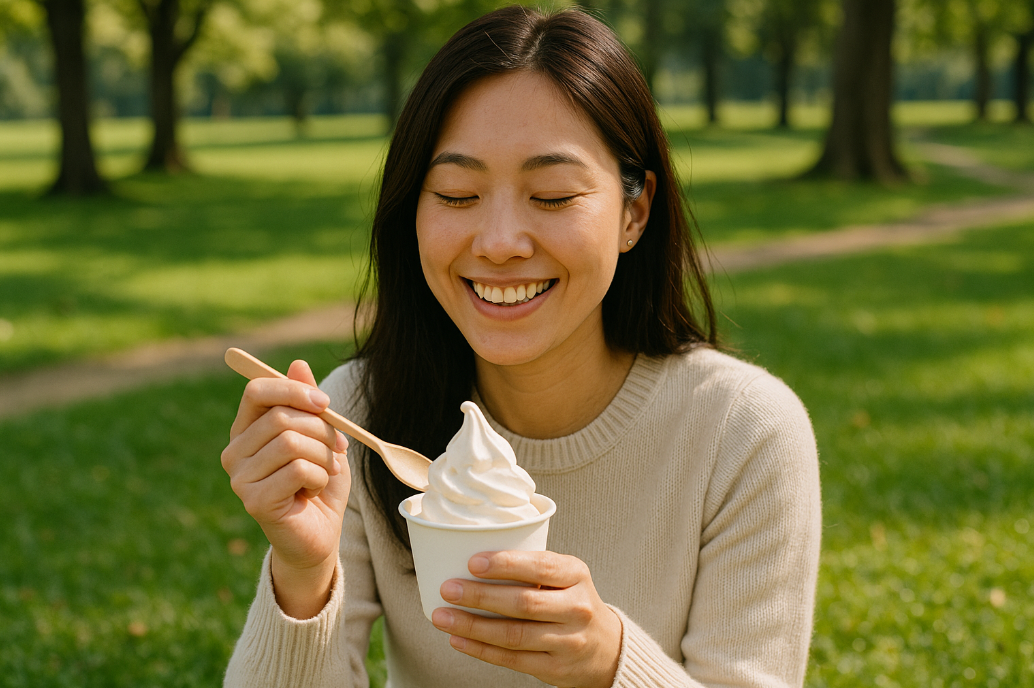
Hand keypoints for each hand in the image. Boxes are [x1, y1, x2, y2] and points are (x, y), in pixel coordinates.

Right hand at [221, 360, 350, 617]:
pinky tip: (313, 492)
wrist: (320, 535)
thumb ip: (308, 403)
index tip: (325, 404)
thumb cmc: (318, 484)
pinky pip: (297, 470)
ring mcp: (239, 478)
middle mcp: (234, 452)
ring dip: (322, 456)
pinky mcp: (254, 501)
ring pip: (291, 442)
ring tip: (322, 473)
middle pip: (281, 417)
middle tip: (333, 449)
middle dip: (320, 430)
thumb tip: (298, 364)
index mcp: (246, 430)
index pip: (257, 391)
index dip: (293, 390)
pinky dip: (318, 477)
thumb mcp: (321, 437)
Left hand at [431, 551, 621, 687]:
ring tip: (442, 616)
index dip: (505, 564)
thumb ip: (531, 566)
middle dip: (480, 596)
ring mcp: (568, 641)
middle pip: (523, 603)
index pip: (541, 566)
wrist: (606, 648)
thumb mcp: (566, 575)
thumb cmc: (572, 601)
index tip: (472, 563)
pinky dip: (481, 650)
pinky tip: (458, 639)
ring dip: (472, 626)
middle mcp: (577, 608)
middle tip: (448, 589)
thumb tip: (469, 557)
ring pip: (513, 635)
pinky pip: (512, 659)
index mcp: (576, 575)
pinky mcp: (555, 668)